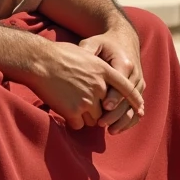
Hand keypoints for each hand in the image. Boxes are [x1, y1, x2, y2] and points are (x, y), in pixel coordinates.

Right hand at [19, 39, 143, 130]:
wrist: (38, 61)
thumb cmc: (57, 54)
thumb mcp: (84, 54)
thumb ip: (97, 68)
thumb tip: (102, 79)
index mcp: (103, 70)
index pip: (126, 88)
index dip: (134, 99)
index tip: (140, 108)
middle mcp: (98, 86)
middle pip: (108, 108)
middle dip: (100, 110)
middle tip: (87, 106)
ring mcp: (87, 100)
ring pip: (95, 120)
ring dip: (86, 117)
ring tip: (72, 106)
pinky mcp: (74, 111)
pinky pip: (79, 125)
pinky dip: (74, 121)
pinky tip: (65, 111)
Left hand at [79, 19, 144, 134]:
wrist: (124, 40)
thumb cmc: (104, 44)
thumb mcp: (94, 42)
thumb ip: (86, 51)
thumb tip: (77, 60)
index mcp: (124, 62)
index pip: (120, 83)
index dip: (113, 96)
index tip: (104, 106)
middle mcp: (135, 74)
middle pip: (128, 98)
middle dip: (116, 113)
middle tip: (101, 122)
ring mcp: (139, 83)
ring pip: (134, 106)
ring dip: (123, 120)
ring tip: (110, 130)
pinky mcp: (139, 90)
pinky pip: (137, 108)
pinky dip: (129, 120)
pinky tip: (117, 129)